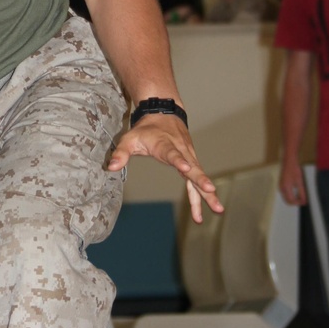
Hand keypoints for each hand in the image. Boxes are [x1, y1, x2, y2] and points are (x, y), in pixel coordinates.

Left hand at [108, 115, 222, 223]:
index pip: (173, 154)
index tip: (186, 169)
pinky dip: (201, 196)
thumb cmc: (146, 129)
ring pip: (200, 176)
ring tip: (218, 209)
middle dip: (202, 180)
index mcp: (165, 145)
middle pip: (193, 167)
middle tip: (211, 191)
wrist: (164, 113)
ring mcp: (189, 157)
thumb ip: (121, 153)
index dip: (179, 161)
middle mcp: (181, 151)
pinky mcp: (191, 162)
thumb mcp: (130, 138)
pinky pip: (196, 182)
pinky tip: (200, 215)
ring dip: (208, 193)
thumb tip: (110, 168)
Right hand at [279, 160, 306, 206]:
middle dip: (295, 202)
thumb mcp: (300, 182)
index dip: (298, 203)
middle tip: (302, 201)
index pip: (291, 200)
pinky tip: (296, 193)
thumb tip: (303, 200)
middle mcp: (281, 188)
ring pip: (286, 198)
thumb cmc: (294, 169)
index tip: (304, 202)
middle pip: (287, 201)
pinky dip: (290, 196)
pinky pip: (285, 194)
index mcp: (286, 188)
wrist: (289, 161)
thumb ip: (302, 192)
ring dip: (292, 199)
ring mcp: (280, 186)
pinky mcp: (281, 184)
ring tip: (300, 197)